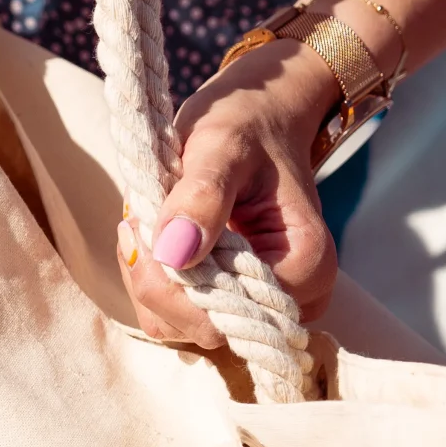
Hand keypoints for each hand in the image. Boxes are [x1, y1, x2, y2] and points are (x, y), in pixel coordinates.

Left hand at [117, 45, 342, 349]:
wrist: (259, 117)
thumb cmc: (246, 125)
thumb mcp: (221, 146)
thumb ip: (202, 197)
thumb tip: (176, 255)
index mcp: (307, 265)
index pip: (225, 317)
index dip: (171, 282)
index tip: (141, 223)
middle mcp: (297, 300)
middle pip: (202, 329)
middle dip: (156, 278)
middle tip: (138, 216)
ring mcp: (267, 308)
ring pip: (183, 327)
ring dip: (151, 277)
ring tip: (149, 220)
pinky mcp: (240, 304)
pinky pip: (181, 315)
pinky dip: (156, 280)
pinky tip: (156, 236)